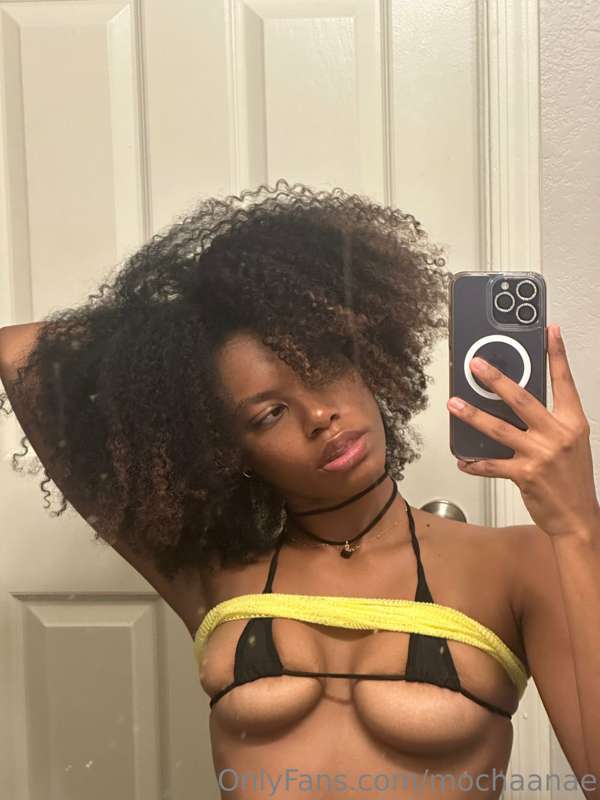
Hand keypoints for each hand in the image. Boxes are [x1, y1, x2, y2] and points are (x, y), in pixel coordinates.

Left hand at [447, 325, 599, 538]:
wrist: (578, 518)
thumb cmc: (572, 479)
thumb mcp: (571, 443)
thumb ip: (549, 422)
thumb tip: (517, 403)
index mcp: (573, 423)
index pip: (564, 382)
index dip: (557, 355)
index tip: (550, 332)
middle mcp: (557, 435)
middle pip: (522, 399)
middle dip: (496, 379)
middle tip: (476, 365)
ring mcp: (540, 455)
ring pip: (499, 429)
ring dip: (473, 415)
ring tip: (454, 404)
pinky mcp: (525, 475)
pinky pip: (492, 465)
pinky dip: (475, 463)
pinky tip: (463, 460)